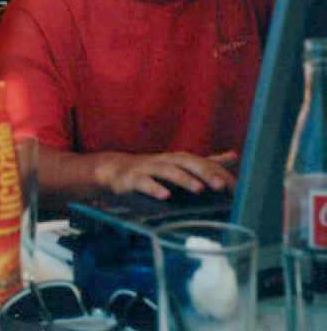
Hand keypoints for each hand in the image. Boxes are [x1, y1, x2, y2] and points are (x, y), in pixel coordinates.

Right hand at [98, 150, 237, 199]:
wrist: (116, 170)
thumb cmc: (153, 170)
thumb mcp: (180, 165)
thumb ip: (206, 162)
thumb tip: (234, 156)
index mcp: (178, 159)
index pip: (202, 163)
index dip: (219, 173)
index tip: (236, 187)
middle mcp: (165, 160)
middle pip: (186, 162)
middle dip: (204, 172)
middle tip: (221, 186)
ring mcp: (148, 168)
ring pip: (167, 171)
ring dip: (183, 179)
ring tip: (198, 189)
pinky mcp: (132, 179)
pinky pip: (143, 182)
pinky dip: (154, 188)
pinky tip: (165, 196)